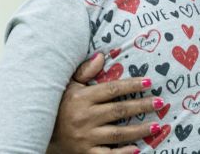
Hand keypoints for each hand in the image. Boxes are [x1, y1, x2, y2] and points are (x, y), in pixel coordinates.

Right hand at [47, 53, 164, 153]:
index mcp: (82, 98)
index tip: (149, 82)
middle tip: (160, 102)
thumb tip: (102, 55)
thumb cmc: (58, 105)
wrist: (38, 133)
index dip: (131, 86)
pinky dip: (122, 153)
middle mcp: (84, 118)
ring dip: (139, 130)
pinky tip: (137, 149)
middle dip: (141, 106)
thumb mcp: (69, 86)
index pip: (112, 90)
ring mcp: (85, 138)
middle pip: (119, 111)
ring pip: (118, 133)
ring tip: (157, 126)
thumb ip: (85, 72)